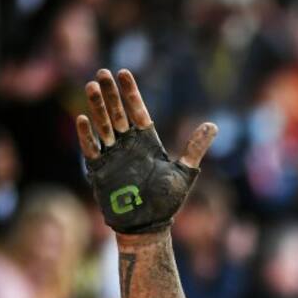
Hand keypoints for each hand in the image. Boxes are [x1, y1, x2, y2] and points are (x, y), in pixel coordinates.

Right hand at [77, 68, 216, 234]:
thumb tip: (213, 125)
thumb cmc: (167, 201)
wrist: (149, 225)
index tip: (124, 73)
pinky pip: (92, 149)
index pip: (138, 112)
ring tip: (92, 86)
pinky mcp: (99, 170)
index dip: (131, 93)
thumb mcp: (185, 172)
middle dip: (111, 94)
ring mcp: (113, 156)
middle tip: (104, 72)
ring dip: (97, 107)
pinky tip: (84, 119)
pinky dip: (88, 135)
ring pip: (103, 126)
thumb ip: (195, 148)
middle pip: (118, 114)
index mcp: (148, 143)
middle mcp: (128, 145)